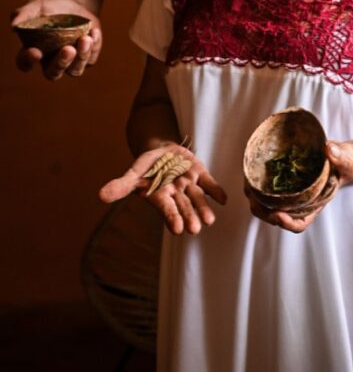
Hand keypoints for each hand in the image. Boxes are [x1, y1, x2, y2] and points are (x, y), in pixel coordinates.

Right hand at [12, 0, 101, 79]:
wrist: (75, 4)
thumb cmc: (51, 7)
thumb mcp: (37, 5)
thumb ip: (24, 13)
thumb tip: (14, 25)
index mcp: (33, 51)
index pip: (25, 63)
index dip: (28, 61)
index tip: (36, 51)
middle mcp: (50, 61)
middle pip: (53, 73)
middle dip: (61, 63)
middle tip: (68, 49)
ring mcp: (70, 61)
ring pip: (75, 71)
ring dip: (81, 57)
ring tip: (86, 38)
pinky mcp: (87, 57)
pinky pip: (91, 59)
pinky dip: (94, 47)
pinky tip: (93, 31)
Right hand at [99, 143, 226, 235]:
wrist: (162, 151)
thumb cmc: (147, 167)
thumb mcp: (134, 174)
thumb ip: (121, 186)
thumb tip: (100, 196)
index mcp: (160, 197)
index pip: (167, 210)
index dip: (172, 218)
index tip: (178, 230)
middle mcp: (176, 194)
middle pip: (184, 207)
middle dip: (190, 217)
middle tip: (195, 229)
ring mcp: (189, 185)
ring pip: (198, 198)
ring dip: (204, 209)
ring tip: (210, 221)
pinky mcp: (200, 174)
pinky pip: (209, 183)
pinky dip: (216, 190)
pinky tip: (223, 199)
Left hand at [245, 139, 352, 233]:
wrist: (342, 158)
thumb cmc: (346, 163)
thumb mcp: (346, 160)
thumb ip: (340, 156)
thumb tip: (329, 149)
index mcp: (315, 204)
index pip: (299, 223)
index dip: (287, 223)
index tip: (278, 215)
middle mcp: (301, 203)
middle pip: (278, 217)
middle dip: (263, 211)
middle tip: (253, 197)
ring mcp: (292, 194)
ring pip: (270, 206)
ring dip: (257, 200)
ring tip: (249, 186)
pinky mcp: (286, 182)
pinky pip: (269, 190)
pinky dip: (258, 185)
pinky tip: (252, 174)